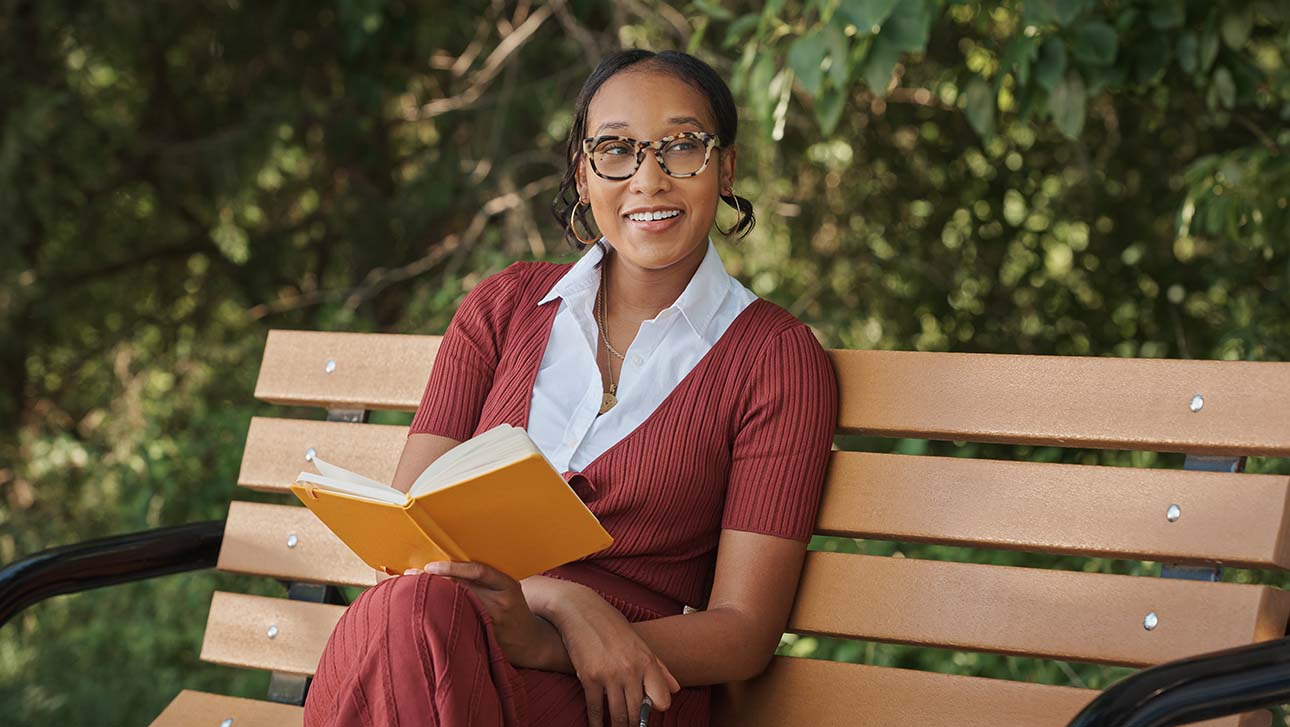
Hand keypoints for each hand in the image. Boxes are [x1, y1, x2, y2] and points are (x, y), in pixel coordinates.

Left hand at [407, 561, 546, 664]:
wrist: (533, 642)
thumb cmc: (515, 610)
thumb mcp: (508, 589)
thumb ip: (487, 580)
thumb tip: (451, 566)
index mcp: (508, 586)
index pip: (479, 571)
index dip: (453, 568)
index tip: (429, 566)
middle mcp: (502, 604)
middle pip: (463, 590)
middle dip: (435, 582)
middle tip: (410, 576)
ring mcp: (494, 625)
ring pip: (458, 609)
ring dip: (433, 602)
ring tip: (411, 594)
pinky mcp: (486, 641)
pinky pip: (460, 628)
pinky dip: (441, 621)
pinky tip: (424, 617)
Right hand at [547, 584, 680, 726]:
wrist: (581, 610)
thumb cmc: (611, 624)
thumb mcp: (639, 642)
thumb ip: (659, 667)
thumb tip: (676, 689)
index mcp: (647, 661)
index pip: (662, 699)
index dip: (656, 709)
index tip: (649, 713)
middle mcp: (631, 670)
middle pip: (638, 712)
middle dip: (635, 726)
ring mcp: (610, 675)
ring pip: (618, 715)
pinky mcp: (589, 678)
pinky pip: (596, 709)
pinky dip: (597, 723)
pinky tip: (598, 726)